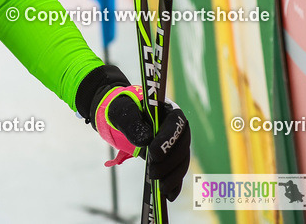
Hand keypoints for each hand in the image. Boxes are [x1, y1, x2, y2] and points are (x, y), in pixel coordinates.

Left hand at [94, 86, 191, 201]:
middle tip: (152, 174)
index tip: (153, 154)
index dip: (167, 141)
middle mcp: (178, 128)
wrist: (124, 117)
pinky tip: (169, 196)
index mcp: (169, 111)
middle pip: (182, 147)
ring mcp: (177, 143)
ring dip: (173, 177)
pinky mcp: (173, 157)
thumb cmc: (124, 110)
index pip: (175, 125)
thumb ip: (132, 123)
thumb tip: (146, 140)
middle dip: (169, 163)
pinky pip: (177, 171)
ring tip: (160, 188)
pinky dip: (175, 184)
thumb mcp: (123, 112)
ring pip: (181, 162)